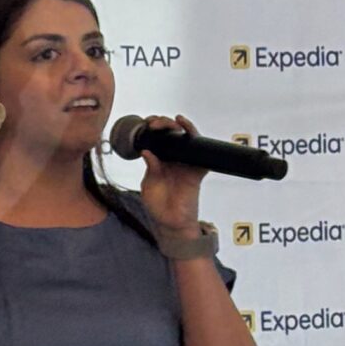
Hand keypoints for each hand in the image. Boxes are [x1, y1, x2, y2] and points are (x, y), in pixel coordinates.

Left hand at [136, 113, 203, 234]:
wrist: (172, 223)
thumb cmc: (158, 206)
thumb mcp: (149, 185)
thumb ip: (150, 169)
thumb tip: (147, 151)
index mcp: (159, 161)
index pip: (156, 139)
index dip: (151, 129)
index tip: (145, 124)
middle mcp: (172, 160)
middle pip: (170, 134)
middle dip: (162, 123)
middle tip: (154, 123)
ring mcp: (185, 163)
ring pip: (185, 138)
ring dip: (178, 126)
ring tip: (170, 121)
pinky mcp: (196, 170)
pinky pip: (199, 151)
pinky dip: (194, 136)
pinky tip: (185, 127)